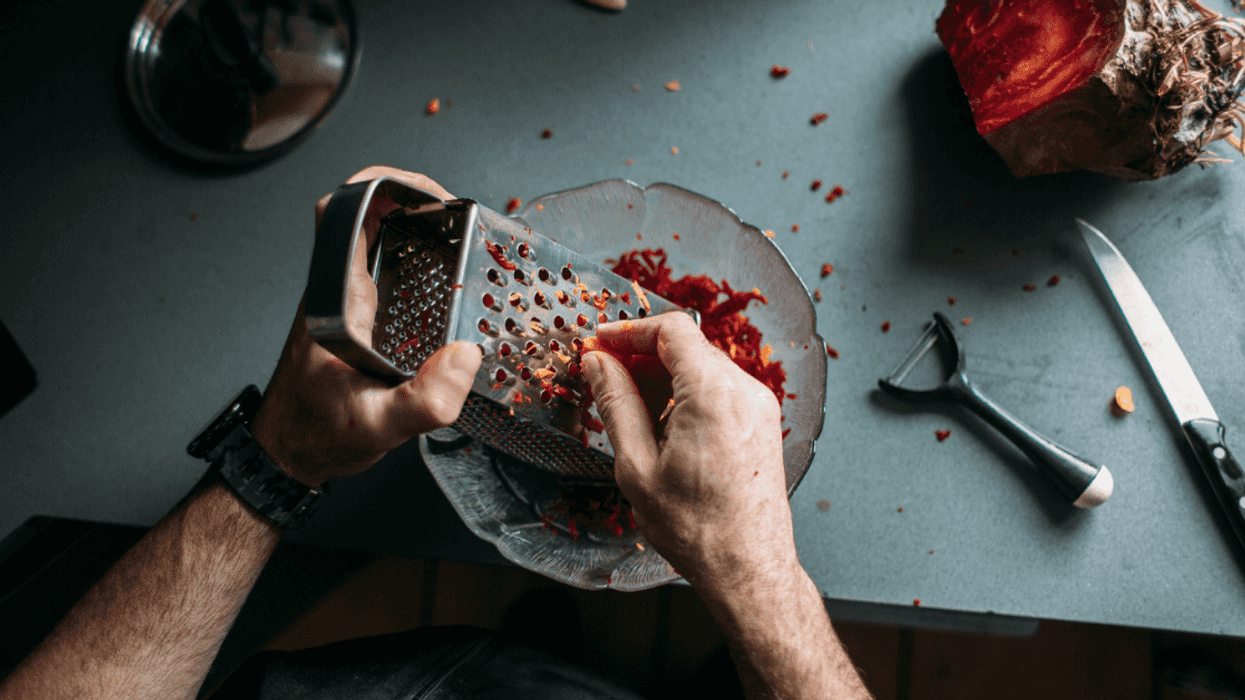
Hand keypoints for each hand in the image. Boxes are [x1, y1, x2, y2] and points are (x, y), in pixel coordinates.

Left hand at [251, 166, 481, 486]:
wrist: (287, 455)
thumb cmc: (319, 436)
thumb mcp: (380, 426)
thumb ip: (426, 400)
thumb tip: (465, 357)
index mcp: (339, 300)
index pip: (341, 212)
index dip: (383, 185)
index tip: (428, 196)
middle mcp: (339, 293)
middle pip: (366, 215)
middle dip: (413, 201)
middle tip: (459, 217)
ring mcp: (346, 304)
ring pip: (376, 241)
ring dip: (417, 228)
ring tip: (462, 239)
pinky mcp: (357, 320)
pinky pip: (385, 271)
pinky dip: (417, 260)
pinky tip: (448, 281)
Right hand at [580, 312, 796, 590]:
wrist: (748, 567)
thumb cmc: (697, 529)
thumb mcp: (637, 466)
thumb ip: (616, 404)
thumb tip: (598, 364)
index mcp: (713, 394)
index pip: (671, 330)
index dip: (629, 330)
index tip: (600, 343)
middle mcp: (744, 390)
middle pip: (687, 346)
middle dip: (642, 354)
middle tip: (603, 375)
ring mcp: (758, 405)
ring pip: (702, 366)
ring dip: (663, 375)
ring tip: (628, 406)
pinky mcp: (762, 422)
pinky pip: (719, 389)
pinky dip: (687, 393)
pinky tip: (660, 423)